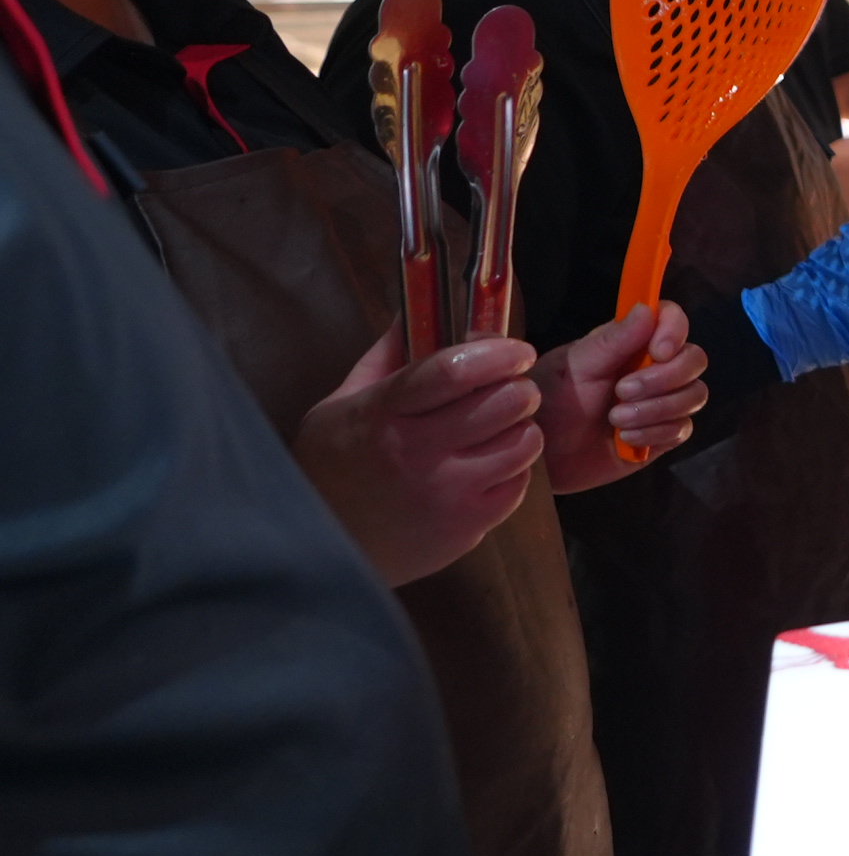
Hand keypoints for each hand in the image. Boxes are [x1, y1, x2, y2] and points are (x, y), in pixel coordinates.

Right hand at [291, 327, 542, 585]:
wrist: (318, 547)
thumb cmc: (332, 467)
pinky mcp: (469, 525)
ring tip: (499, 427)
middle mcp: (417, 452)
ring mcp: (447, 492)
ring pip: (523, 442)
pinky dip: (514, 467)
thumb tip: (418, 308)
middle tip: (511, 387)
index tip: (513, 350)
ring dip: (521, 427)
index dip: (496, 353)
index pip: (453, 371)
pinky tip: (488, 465)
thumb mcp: (341, 404)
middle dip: (519, 387)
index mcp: (382, 413)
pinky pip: (520, 482)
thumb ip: (387, 356)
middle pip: (504, 403)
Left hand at [539, 300, 704, 489]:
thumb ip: (612, 341)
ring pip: (694, 395)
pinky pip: (682, 428)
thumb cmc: (550, 405)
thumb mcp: (573, 369)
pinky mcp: (665, 434)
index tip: (657, 352)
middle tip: (623, 392)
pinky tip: (625, 438)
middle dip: (664, 378)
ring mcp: (662, 401)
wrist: (544, 460)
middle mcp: (652, 367)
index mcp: (630, 342)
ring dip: (657, 409)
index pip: (670, 319)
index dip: (674, 331)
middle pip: (694, 359)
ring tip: (616, 420)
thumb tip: (646, 309)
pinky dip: (655, 433)